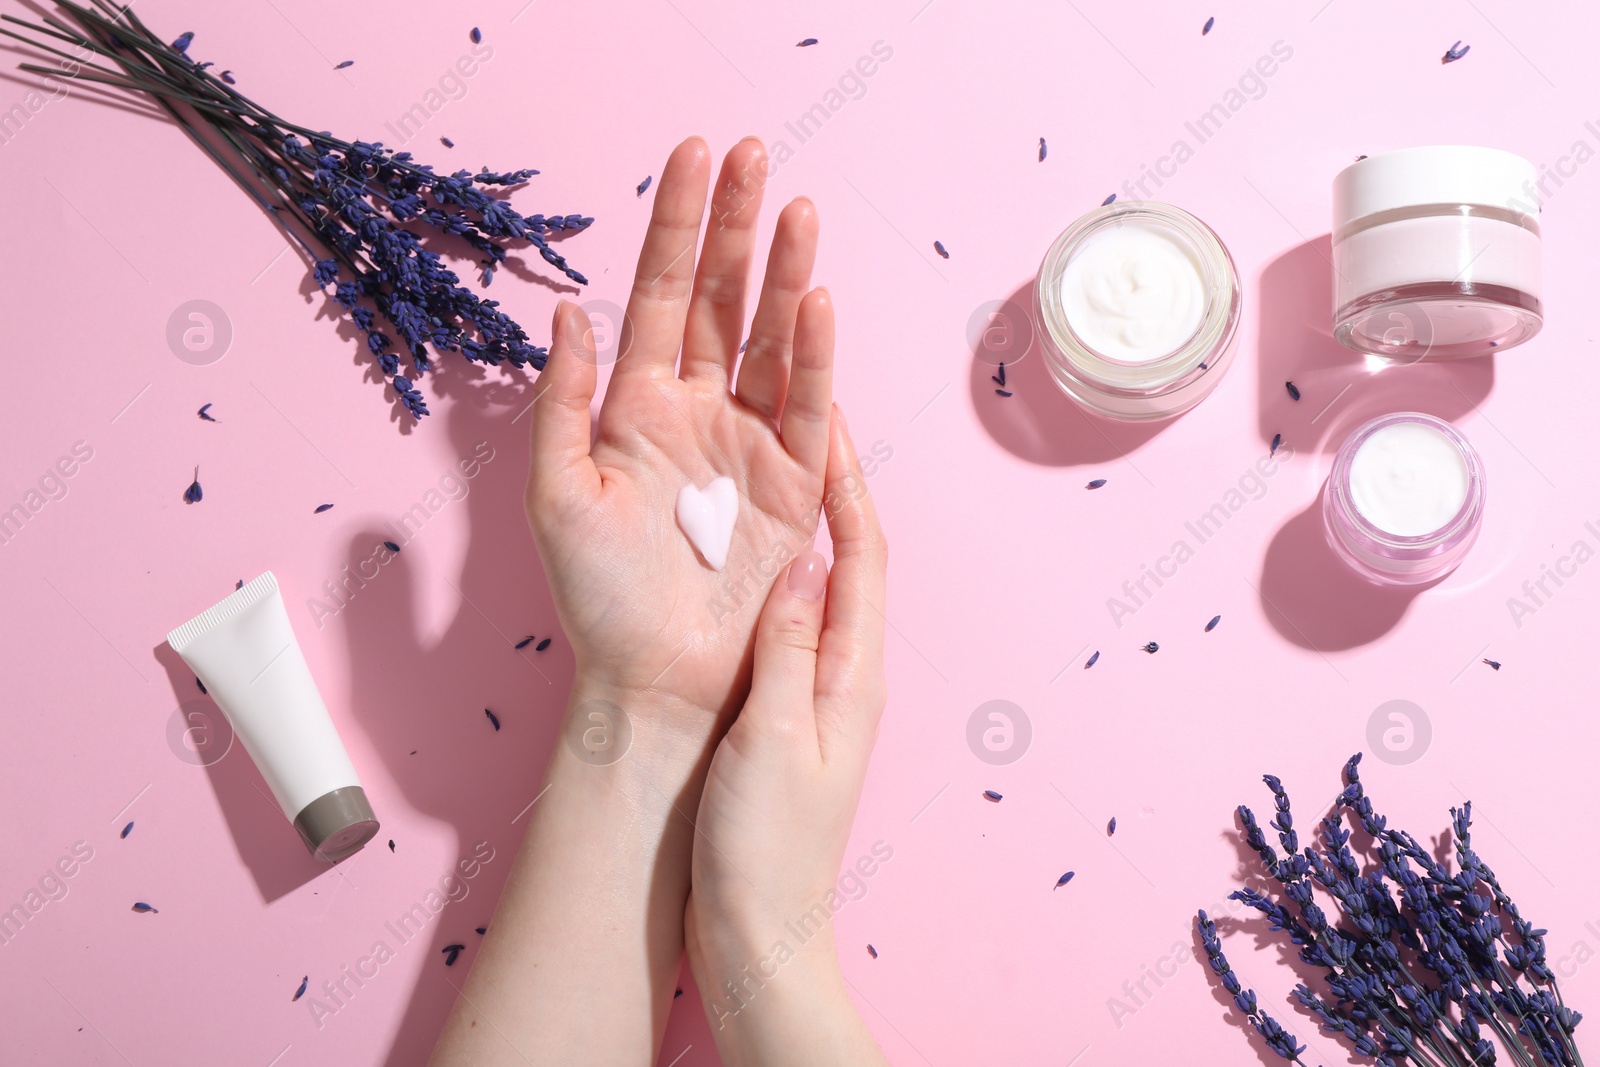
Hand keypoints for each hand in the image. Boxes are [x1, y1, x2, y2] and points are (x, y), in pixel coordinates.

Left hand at [525, 136, 833, 732]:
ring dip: (784, 274)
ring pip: (771, 339)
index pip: (661, 293)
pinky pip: (806, 406)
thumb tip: (572, 312)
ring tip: (797, 210)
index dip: (677, 224)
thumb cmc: (596, 597)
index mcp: (636, 405)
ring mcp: (750, 441)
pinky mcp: (794, 483)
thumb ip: (562, 402)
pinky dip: (813, 356)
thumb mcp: (557, 496)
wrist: (655, 676)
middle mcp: (698, 409)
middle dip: (737, 226)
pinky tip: (814, 302)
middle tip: (756, 154)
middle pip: (723, 298)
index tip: (694, 154)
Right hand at [684, 410, 890, 1065]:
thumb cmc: (765, 846)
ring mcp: (813, 691)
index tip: (826, 417)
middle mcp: (841, 672)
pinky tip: (733, 558)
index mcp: (851, 673)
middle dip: (828, 487)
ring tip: (761, 468)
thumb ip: (788, 651)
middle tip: (795, 422)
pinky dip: (765, 576)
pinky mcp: (780, 713)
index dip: (847, 484)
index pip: (862, 555)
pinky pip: (781, 624)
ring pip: (811, 585)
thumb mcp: (772, 740)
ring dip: (795, 525)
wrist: (755, 929)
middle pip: (845, 558)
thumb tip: (802, 563)